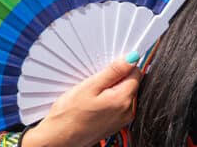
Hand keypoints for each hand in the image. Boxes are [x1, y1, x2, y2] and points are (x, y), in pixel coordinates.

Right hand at [23, 54, 140, 146]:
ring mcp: (122, 119)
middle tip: (97, 80)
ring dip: (113, 88)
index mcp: (123, 100)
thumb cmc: (70, 114)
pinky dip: (110, 98)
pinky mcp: (116, 123)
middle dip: (118, 77)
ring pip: (125, 93)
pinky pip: (119, 104)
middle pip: (132, 83)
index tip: (110, 66)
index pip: (136, 73)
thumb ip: (113, 71)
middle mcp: (127, 111)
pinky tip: (95, 101)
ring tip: (94, 93)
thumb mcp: (90, 86)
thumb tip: (131, 58)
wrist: (59, 137)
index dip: (124, 65)